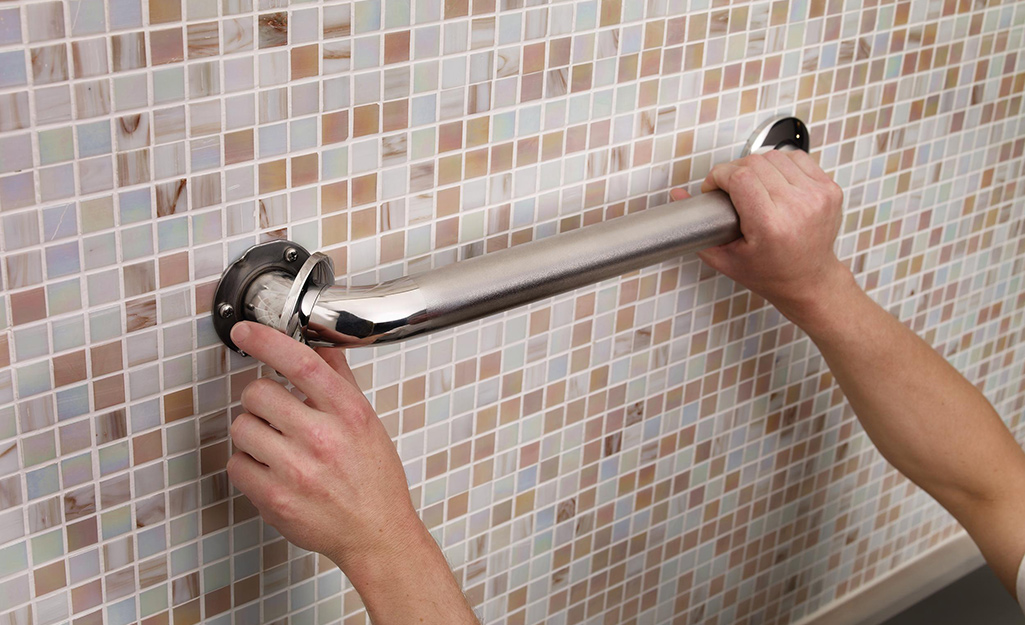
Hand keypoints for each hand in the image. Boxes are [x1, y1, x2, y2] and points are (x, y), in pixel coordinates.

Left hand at [226, 321, 420, 570]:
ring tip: (276, 446)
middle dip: (259, 399)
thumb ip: (340, 381)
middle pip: (258, 393)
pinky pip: (235, 464)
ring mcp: (296, 470)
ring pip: (241, 428)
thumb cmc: (374, 479)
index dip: (266, 340)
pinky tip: (270, 470)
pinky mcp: (273, 498)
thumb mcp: (367, 422)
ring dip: (252, 433)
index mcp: (348, 413)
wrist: (375, 533)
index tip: (246, 332)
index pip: (300, 362)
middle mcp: (322, 438)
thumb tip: (320, 345)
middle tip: (274, 412)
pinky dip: (247, 465)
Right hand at [672, 150, 851, 321]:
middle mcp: (797, 207)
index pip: (740, 176)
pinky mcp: (828, 189)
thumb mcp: (725, 257)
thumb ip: (698, 227)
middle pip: (755, 162)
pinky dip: (780, 165)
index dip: (720, 176)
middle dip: (735, 171)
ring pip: (775, 156)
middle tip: (730, 189)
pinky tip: (774, 182)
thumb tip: (677, 195)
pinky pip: (797, 158)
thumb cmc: (771, 273)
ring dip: (757, 166)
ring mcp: (816, 196)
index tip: (714, 187)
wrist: (810, 281)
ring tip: (752, 186)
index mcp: (771, 226)